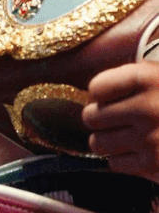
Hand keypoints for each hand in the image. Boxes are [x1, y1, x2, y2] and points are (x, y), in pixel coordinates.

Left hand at [82, 61, 158, 180]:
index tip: (111, 98)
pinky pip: (115, 164)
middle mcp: (147, 108)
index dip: (101, 94)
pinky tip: (138, 153)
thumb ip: (131, 79)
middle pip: (92, 117)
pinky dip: (123, 161)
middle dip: (101, 119)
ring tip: (124, 137)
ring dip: (107, 142)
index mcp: (147, 78)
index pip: (96, 87)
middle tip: (117, 120)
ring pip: (98, 143)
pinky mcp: (155, 166)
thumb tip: (93, 94)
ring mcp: (150, 139)